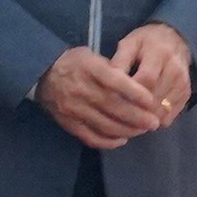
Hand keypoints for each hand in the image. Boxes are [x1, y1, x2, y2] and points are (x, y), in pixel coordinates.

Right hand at [38, 45, 167, 149]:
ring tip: (142, 131)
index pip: (114, 81)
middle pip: (113, 107)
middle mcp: (80, 89)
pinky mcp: (68, 124)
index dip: (135, 93)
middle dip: (137, 117)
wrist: (42, 74)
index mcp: (88, 69)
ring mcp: (73, 109)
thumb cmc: (74, 63)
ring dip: (127, 131)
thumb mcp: (91, 55)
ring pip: (105, 125)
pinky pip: (91, 137)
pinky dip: (109, 142)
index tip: (151, 101)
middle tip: (154, 122)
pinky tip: (122, 139)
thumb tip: (137, 86)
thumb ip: (112, 69)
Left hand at [110, 21, 195, 125]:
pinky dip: (154, 120)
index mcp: (160, 53)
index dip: (130, 93)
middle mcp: (176, 70)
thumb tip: (108, 83)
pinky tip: (141, 116)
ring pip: (162, 111)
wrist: (175, 40)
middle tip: (117, 115)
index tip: (113, 101)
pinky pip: (169, 116)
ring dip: (144, 118)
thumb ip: (120, 61)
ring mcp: (183, 84)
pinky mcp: (186, 95)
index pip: (147, 79)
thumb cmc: (146, 42)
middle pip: (155, 99)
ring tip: (127, 118)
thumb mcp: (129, 43)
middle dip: (135, 109)